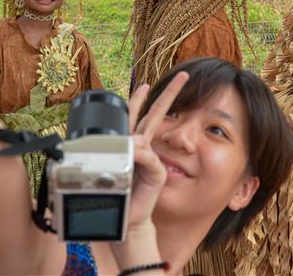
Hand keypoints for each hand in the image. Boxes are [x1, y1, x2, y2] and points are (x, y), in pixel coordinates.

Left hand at [124, 72, 189, 231]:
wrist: (126, 216)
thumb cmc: (117, 192)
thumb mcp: (109, 167)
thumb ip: (114, 152)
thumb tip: (126, 141)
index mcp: (132, 142)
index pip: (137, 115)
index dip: (142, 98)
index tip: (146, 83)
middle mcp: (143, 147)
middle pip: (155, 114)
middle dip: (170, 93)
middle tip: (183, 76)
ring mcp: (152, 159)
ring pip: (149, 131)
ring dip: (142, 125)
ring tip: (136, 125)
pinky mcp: (157, 173)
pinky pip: (146, 157)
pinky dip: (138, 155)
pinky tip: (132, 156)